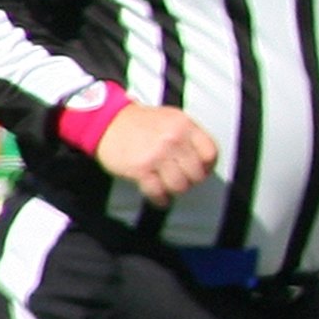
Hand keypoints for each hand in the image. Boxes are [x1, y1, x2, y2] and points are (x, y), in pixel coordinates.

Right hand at [96, 102, 217, 204]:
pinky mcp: (140, 169)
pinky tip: (159, 198)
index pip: (211, 154)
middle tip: (182, 179)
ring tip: (169, 187)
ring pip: (180, 186)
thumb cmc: (143, 123)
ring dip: (175, 190)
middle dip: (191, 181)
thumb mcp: (172, 119)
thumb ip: (190, 136)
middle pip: (197, 174)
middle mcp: (174, 140)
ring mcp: (157, 155)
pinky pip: (158, 192)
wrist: (108, 121)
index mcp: (185, 126)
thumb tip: (205, 161)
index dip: (207, 166)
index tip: (200, 169)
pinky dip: (160, 199)